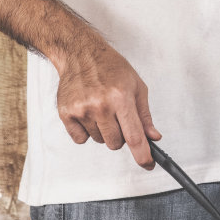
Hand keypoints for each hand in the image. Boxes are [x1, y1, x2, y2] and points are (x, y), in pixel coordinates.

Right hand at [54, 41, 161, 168]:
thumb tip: (153, 137)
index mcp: (121, 97)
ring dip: (103, 131)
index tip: (148, 164)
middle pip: (116, 143)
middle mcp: (100, 105)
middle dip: (121, 136)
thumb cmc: (111, 68)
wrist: (80, 54)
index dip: (143, 154)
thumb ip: (145, 115)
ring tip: (101, 109)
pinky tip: (87, 113)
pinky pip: (80, 139)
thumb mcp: (136, 86)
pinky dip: (86, 132)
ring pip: (99, 141)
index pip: (134, 135)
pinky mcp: (66, 113)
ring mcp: (81, 110)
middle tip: (118, 117)